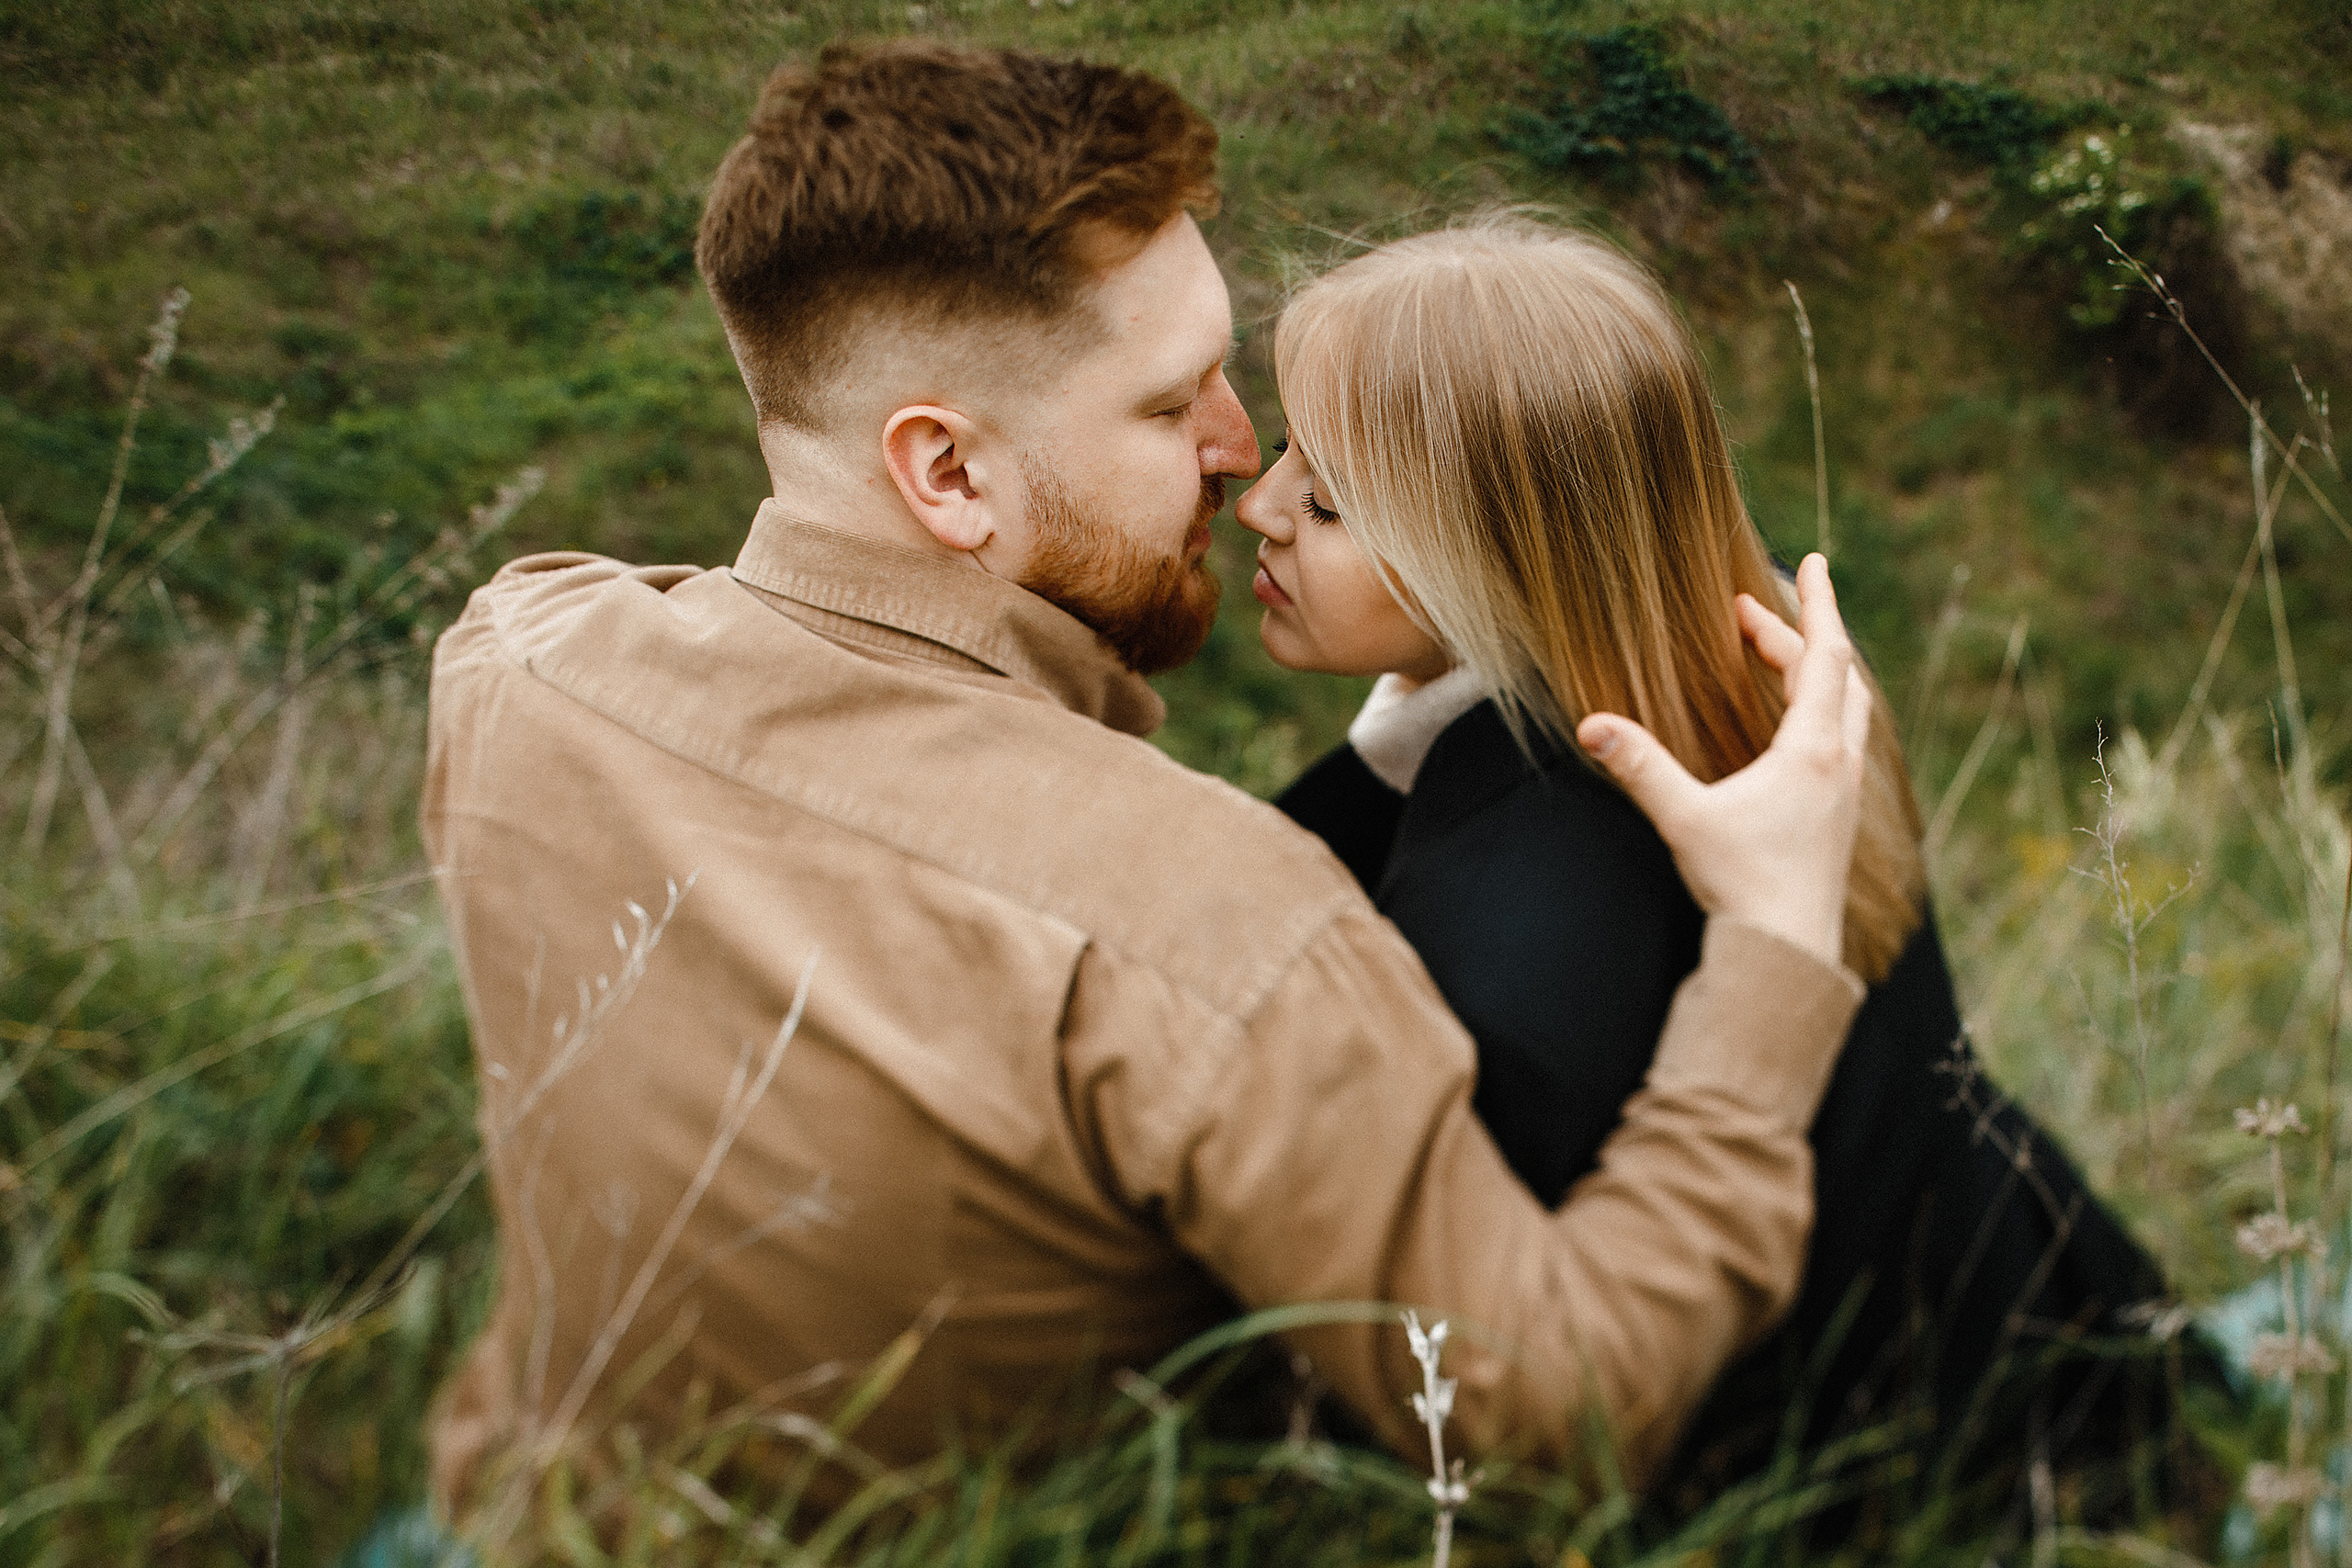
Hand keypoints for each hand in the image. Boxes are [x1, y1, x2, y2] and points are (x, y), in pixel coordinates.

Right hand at [1574, 554, 1871, 969]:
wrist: (1789, 956)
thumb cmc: (1744, 887)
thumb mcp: (1684, 820)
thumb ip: (1640, 767)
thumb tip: (1591, 725)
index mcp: (1814, 751)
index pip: (1825, 656)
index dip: (1816, 604)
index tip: (1812, 559)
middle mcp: (1840, 765)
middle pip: (1835, 676)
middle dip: (1798, 634)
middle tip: (1751, 611)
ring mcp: (1844, 793)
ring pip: (1845, 709)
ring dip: (1814, 672)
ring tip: (1775, 656)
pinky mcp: (1836, 818)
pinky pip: (1838, 741)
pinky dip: (1817, 711)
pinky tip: (1787, 727)